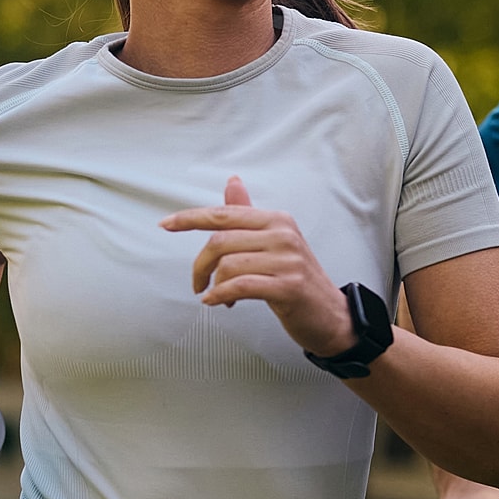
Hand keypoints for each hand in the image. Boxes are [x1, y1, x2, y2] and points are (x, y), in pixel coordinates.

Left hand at [160, 176, 356, 356]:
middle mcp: (283, 234)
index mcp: (276, 220)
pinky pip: (241, 286)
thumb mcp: (274, 243)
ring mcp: (288, 260)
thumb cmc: (297, 280)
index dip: (190, 218)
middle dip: (200, 265)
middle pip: (220, 241)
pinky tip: (217, 302)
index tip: (166, 224)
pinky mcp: (288, 286)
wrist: (332, 316)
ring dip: (213, 285)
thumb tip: (232, 182)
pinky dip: (221, 295)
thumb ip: (249, 215)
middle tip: (198, 282)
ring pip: (228, 265)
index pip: (224, 214)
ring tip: (217, 296)